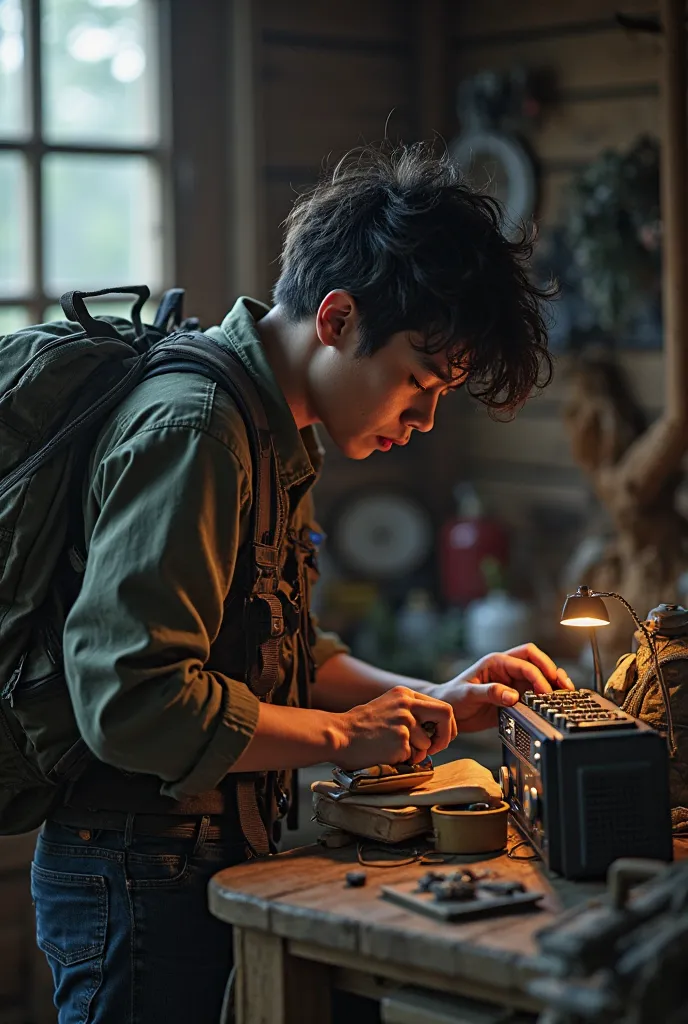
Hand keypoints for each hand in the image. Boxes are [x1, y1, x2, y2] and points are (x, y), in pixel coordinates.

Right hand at [335, 686, 456, 769]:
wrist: (338, 735)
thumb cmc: (360, 727)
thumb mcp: (387, 707)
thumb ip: (409, 713)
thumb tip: (433, 730)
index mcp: (404, 694)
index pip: (442, 707)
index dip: (446, 726)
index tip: (438, 739)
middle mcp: (407, 704)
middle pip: (446, 715)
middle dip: (446, 736)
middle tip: (436, 749)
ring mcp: (404, 721)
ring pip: (426, 744)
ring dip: (415, 753)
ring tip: (391, 750)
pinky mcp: (400, 739)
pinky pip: (412, 756)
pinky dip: (401, 760)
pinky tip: (384, 753)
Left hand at [433, 643, 573, 733]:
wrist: (447, 713)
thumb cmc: (452, 698)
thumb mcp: (467, 694)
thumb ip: (490, 692)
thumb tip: (512, 696)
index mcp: (496, 662)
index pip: (524, 662)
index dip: (538, 676)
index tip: (545, 692)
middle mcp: (506, 669)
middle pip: (536, 661)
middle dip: (552, 670)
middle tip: (563, 686)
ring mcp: (511, 682)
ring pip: (539, 675)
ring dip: (553, 681)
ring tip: (566, 692)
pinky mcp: (514, 696)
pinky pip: (534, 692)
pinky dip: (546, 695)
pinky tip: (554, 701)